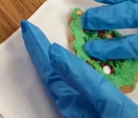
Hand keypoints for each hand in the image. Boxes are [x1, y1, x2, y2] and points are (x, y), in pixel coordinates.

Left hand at [21, 20, 137, 117]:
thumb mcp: (110, 105)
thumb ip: (82, 79)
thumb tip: (53, 52)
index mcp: (72, 105)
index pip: (48, 71)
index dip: (37, 47)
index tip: (27, 27)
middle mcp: (75, 109)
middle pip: (53, 76)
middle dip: (42, 52)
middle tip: (33, 31)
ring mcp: (85, 112)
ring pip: (64, 84)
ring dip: (55, 63)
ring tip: (47, 45)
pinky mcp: (98, 113)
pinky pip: (79, 90)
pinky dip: (73, 74)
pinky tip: (76, 69)